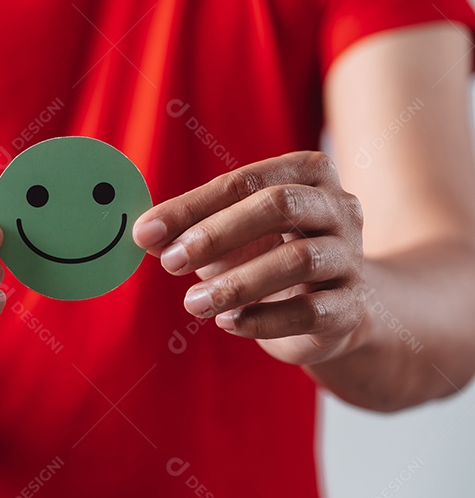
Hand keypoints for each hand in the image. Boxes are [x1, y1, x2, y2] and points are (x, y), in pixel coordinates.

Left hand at [132, 151, 367, 364]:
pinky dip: (264, 320)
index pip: (243, 181)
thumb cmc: (272, 257)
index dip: (190, 207)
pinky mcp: (353, 307)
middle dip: (216, 234)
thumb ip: (188, 233)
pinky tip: (228, 323)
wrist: (337, 310)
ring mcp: (351, 257)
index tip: (145, 233)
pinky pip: (311, 312)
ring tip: (193, 303)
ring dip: (237, 283)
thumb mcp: (228, 238)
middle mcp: (339, 207)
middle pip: (278, 206)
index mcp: (307, 174)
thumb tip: (146, 237)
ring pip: (298, 261)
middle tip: (171, 263)